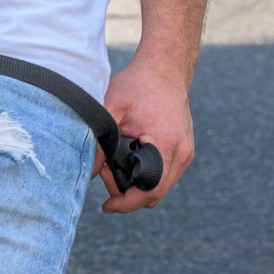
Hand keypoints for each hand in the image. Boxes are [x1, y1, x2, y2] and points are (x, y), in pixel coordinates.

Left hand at [96, 55, 192, 213]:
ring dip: (138, 184)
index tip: (106, 206)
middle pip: (155, 195)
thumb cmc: (138, 84)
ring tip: (115, 165)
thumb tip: (87, 170)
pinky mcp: (185, 148)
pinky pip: (167, 174)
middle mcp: (182, 153)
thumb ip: (98, 141)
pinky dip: (148, 175)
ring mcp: (186, 151)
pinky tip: (130, 158)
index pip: (149, 192)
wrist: (166, 67)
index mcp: (166, 144)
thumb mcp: (111, 108)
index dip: (126, 204)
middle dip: (128, 193)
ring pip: (162, 186)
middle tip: (106, 174)